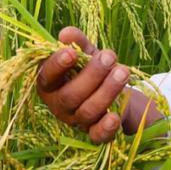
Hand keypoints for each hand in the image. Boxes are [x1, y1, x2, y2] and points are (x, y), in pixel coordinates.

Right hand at [37, 27, 130, 142]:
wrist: (113, 90)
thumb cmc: (92, 69)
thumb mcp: (86, 53)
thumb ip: (77, 42)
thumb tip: (65, 34)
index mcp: (51, 84)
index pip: (47, 77)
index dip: (57, 66)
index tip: (71, 53)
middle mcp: (60, 105)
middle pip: (70, 95)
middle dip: (92, 75)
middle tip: (110, 56)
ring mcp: (77, 120)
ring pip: (87, 111)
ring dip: (107, 91)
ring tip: (123, 71)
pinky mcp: (95, 132)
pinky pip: (97, 136)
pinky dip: (106, 127)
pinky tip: (115, 116)